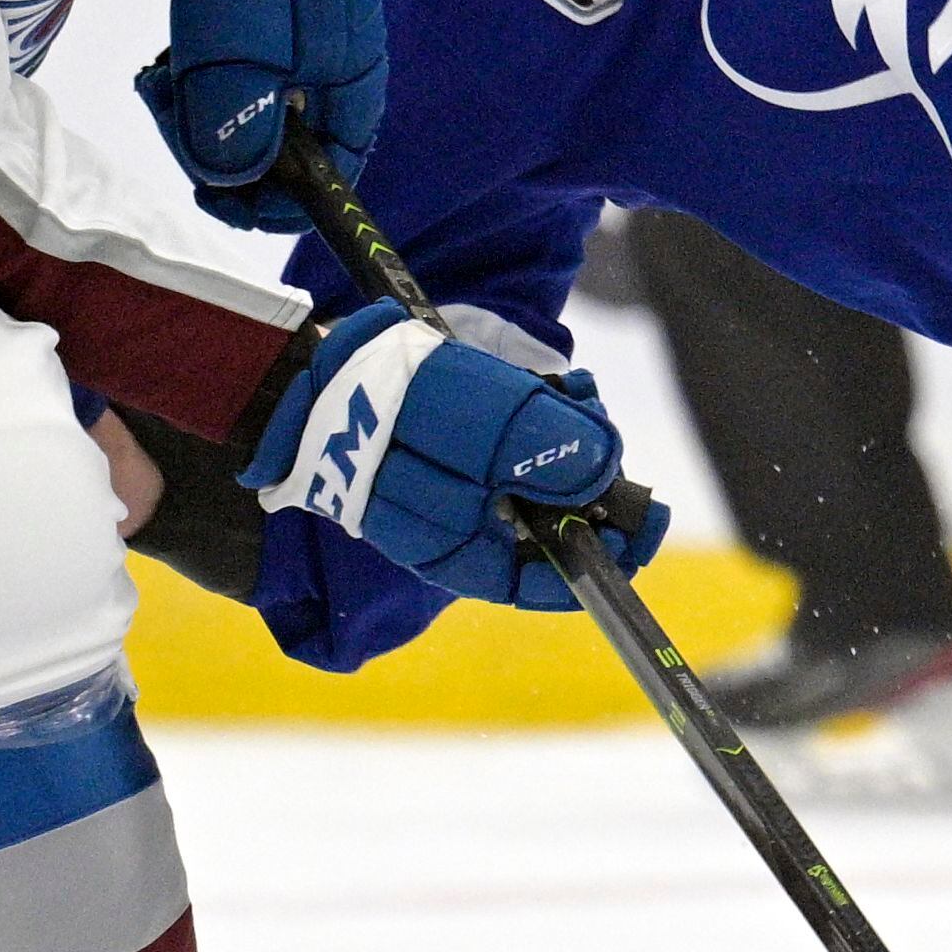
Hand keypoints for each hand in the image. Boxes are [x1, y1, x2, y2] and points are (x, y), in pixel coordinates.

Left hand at [137, 0, 388, 227]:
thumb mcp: (236, 59)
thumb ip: (235, 131)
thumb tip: (231, 183)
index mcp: (352, 95)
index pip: (328, 181)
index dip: (272, 206)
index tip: (214, 197)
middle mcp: (341, 84)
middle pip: (285, 157)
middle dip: (219, 151)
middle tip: (166, 114)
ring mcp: (312, 57)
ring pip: (258, 121)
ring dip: (203, 116)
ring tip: (159, 81)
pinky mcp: (282, 35)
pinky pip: (247, 84)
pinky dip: (208, 84)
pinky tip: (172, 63)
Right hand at [245, 304, 665, 608]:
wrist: (310, 369)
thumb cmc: (397, 407)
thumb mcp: (489, 427)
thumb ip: (552, 453)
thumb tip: (604, 473)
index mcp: (463, 556)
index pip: (545, 582)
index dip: (600, 557)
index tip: (642, 526)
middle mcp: (459, 534)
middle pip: (549, 523)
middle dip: (590, 479)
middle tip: (604, 427)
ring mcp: (448, 492)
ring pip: (534, 479)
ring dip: (568, 438)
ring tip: (580, 394)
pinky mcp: (444, 451)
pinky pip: (506, 448)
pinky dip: (537, 419)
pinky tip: (557, 388)